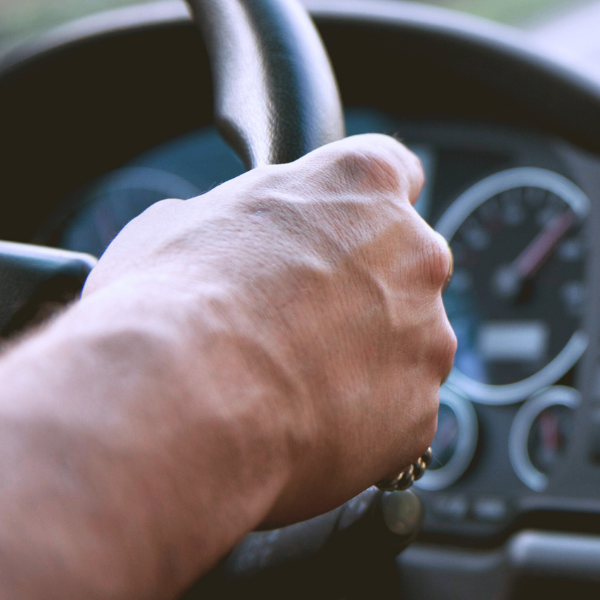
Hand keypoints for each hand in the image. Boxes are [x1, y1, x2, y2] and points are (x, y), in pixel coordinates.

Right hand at [81, 133, 455, 525]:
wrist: (182, 404)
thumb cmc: (172, 304)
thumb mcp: (177, 223)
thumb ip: (235, 221)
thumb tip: (220, 239)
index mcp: (362, 185)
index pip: (395, 171)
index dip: (360, 207)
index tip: (340, 230)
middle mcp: (415, 253)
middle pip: (404, 267)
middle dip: (360, 293)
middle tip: (292, 324)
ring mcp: (426, 337)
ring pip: (404, 347)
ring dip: (362, 362)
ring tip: (285, 386)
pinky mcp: (421, 413)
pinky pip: (395, 415)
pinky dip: (359, 424)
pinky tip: (299, 428)